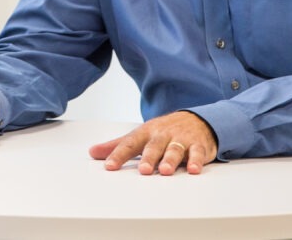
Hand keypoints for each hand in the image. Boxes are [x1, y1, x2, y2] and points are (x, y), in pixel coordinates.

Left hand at [88, 111, 217, 175]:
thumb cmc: (163, 132)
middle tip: (143, 170)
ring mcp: (181, 139)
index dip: (119, 154)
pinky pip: (198, 152)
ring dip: (170, 159)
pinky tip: (194, 169)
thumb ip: (118, 146)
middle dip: (149, 158)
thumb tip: (93, 152)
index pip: (130, 144)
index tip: (110, 166)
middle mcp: (162, 135)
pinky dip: (197, 160)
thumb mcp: (140, 136)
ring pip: (175, 149)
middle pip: (154, 146)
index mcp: (146, 133)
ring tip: (165, 171)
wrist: (196, 120)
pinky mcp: (198, 145)